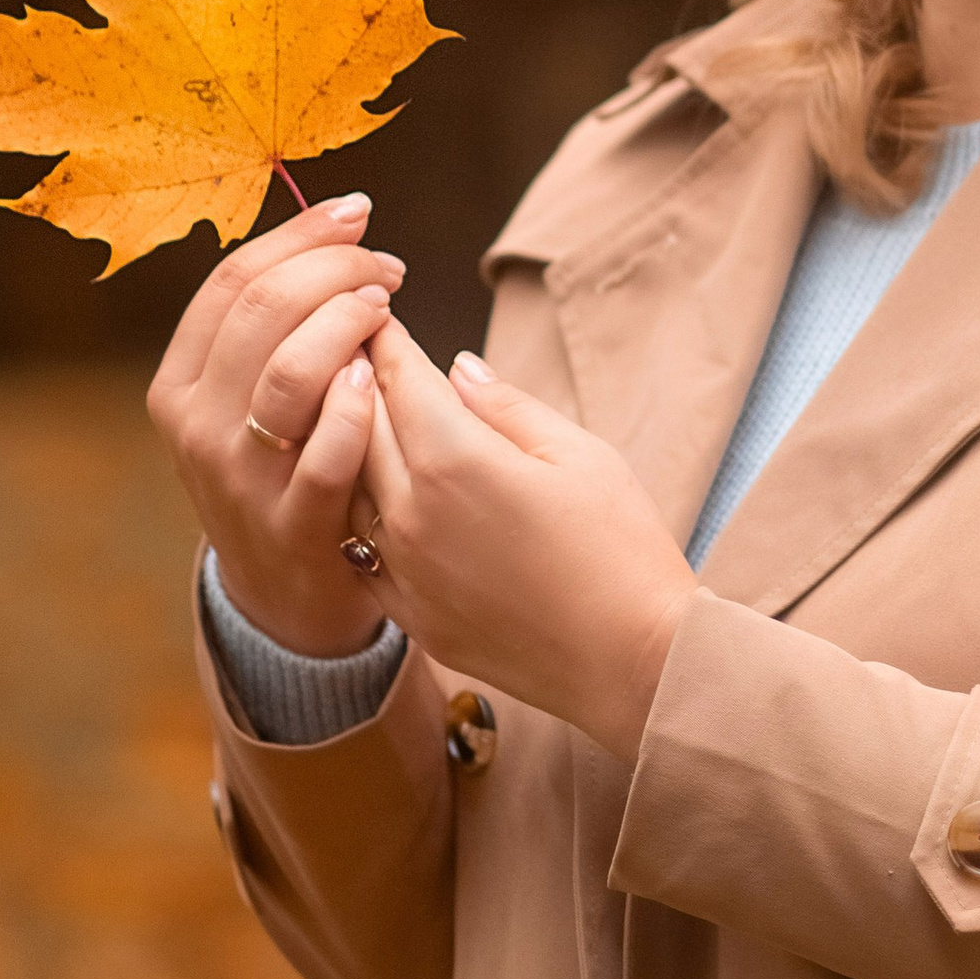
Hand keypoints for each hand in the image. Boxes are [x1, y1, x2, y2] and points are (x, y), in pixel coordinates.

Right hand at [146, 190, 407, 655]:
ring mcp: (240, 478)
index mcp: (180, 383)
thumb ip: (273, 327)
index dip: (302, 234)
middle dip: (337, 269)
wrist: (282, 594)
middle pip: (264, 310)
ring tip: (386, 309)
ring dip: (350, 323)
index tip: (358, 212)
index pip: (234, 279)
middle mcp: (197, 426)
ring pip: (290, 370)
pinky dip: (358, 406)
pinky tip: (381, 380)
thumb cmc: (281, 469)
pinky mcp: (291, 524)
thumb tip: (336, 225)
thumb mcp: (247, 400)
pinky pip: (328, 451)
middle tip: (386, 268)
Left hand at [363, 321, 693, 763]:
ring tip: (362, 419)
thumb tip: (458, 369)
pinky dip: (362, 513)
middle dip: (359, 382)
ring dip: (352, 447)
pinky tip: (380, 498)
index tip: (379, 316)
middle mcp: (411, 512)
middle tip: (357, 350)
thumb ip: (507, 406)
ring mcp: (402, 570)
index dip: (387, 341)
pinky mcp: (408, 614)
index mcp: (455, 460)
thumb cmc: (620, 549)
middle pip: (361, 426)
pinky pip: (360, 549)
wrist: (630, 662)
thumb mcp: (580, 454)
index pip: (399, 379)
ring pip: (349, 487)